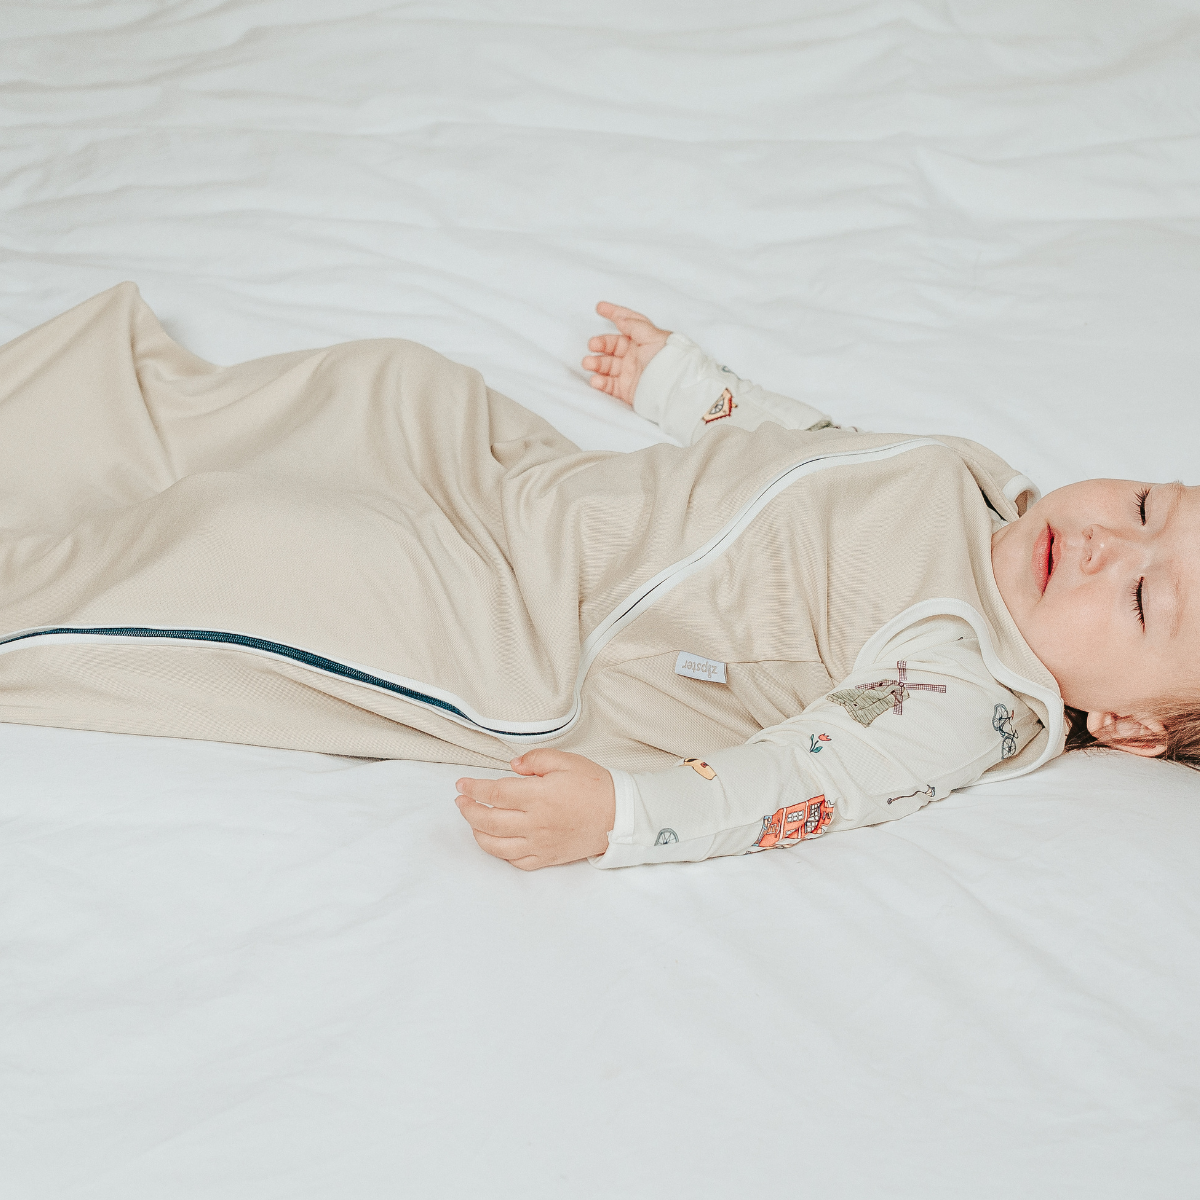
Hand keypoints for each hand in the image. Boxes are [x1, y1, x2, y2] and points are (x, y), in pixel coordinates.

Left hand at [454, 749, 615, 870]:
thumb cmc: (595, 786)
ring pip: (496, 845)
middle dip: (468, 810)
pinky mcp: (548, 857)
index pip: (495, 793)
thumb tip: (511, 766)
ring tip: (473, 820)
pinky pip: (516, 861)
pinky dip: (500, 852)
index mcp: (539, 796)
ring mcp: (540, 843)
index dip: (474, 788)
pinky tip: (496, 841)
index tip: (461, 784)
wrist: (620, 815)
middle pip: (488, 820)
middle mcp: (535, 823)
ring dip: (478, 832)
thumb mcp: (566, 761)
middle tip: (461, 801)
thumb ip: (535, 760)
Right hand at [581, 301, 670, 406]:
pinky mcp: (626, 390)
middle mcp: (636, 354)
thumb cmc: (666, 358)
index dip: (614, 313)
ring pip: (607, 365)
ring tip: (588, 363)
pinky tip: (595, 380)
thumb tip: (620, 318)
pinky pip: (609, 385)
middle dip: (600, 343)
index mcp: (643, 339)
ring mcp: (630, 372)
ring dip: (595, 363)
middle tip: (592, 345)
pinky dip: (600, 382)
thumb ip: (634, 325)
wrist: (672, 387)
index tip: (599, 307)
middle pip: (612, 345)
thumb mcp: (652, 336)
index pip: (627, 322)